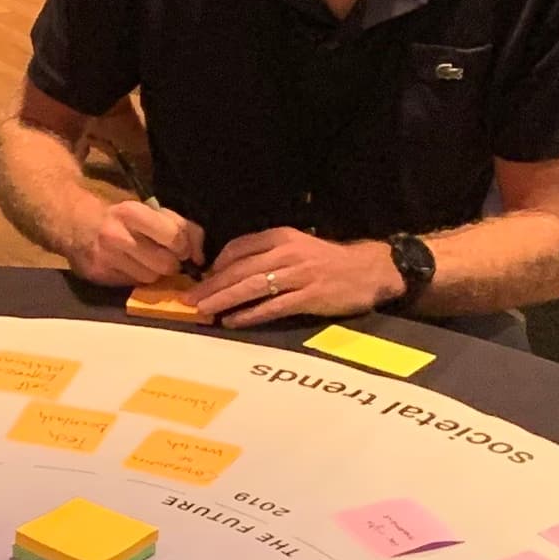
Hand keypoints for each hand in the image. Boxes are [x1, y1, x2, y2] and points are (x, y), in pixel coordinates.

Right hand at [71, 194, 202, 287]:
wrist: (74, 225)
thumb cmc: (120, 217)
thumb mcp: (149, 211)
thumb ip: (180, 226)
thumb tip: (200, 256)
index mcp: (131, 212)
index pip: (173, 236)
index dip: (184, 246)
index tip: (181, 248)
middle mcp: (116, 235)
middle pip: (164, 264)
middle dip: (171, 263)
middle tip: (166, 258)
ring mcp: (105, 258)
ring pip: (150, 278)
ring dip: (154, 273)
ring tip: (147, 262)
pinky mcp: (99, 275)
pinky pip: (132, 285)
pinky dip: (137, 278)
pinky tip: (131, 267)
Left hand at [196, 227, 401, 326]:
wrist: (368, 270)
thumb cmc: (328, 260)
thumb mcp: (297, 246)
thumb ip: (267, 254)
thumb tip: (231, 270)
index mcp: (281, 237)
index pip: (239, 247)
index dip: (216, 264)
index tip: (202, 278)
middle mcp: (287, 253)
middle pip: (239, 269)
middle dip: (211, 285)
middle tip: (189, 300)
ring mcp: (298, 276)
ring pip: (251, 288)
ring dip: (224, 300)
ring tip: (203, 311)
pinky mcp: (308, 298)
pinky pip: (272, 307)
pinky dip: (249, 315)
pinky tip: (232, 322)